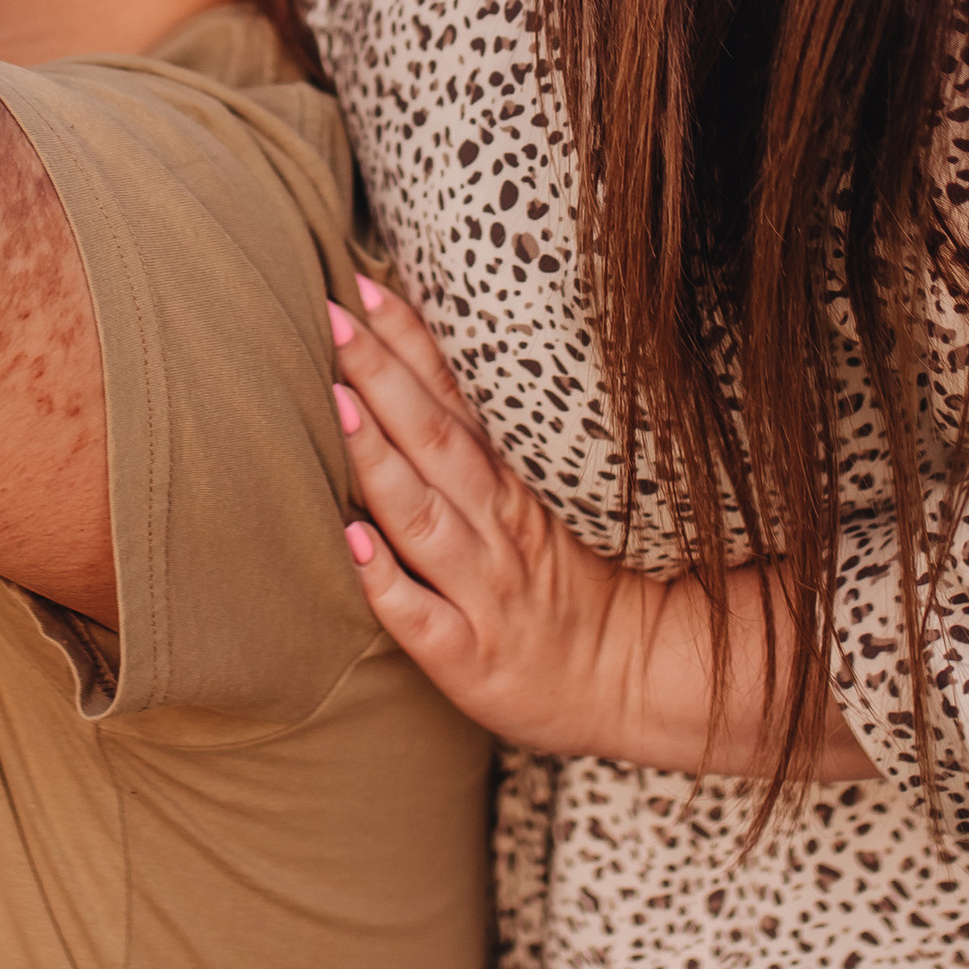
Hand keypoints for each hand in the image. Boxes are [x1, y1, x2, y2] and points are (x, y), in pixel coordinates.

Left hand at [330, 273, 876, 778]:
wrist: (635, 683)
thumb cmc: (577, 586)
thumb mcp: (545, 503)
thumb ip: (484, 446)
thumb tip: (419, 368)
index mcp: (514, 485)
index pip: (454, 398)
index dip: (409, 342)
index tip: (364, 284)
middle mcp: (499, 528)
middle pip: (434, 441)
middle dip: (381, 375)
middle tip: (333, 314)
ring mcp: (483, 592)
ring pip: (422, 515)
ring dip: (378, 457)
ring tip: (336, 400)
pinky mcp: (468, 658)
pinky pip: (420, 617)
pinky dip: (385, 578)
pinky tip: (350, 539)